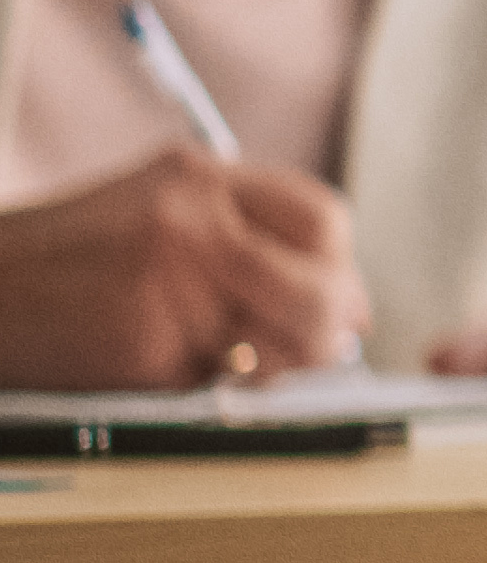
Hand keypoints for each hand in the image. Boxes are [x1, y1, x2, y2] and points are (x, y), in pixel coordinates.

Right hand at [0, 151, 367, 390]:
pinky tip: (168, 363)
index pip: (325, 220)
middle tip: (314, 345)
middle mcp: (193, 223)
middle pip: (324, 289)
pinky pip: (218, 382)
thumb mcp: (153, 206)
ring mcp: (171, 286)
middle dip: (328, 328)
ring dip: (273, 365)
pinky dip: (208, 385)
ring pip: (284, 348)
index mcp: (198, 177)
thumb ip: (242, 232)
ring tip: (232, 356)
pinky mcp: (148, 349)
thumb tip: (346, 303)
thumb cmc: (64, 257)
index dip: (339, 265)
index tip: (337, 293)